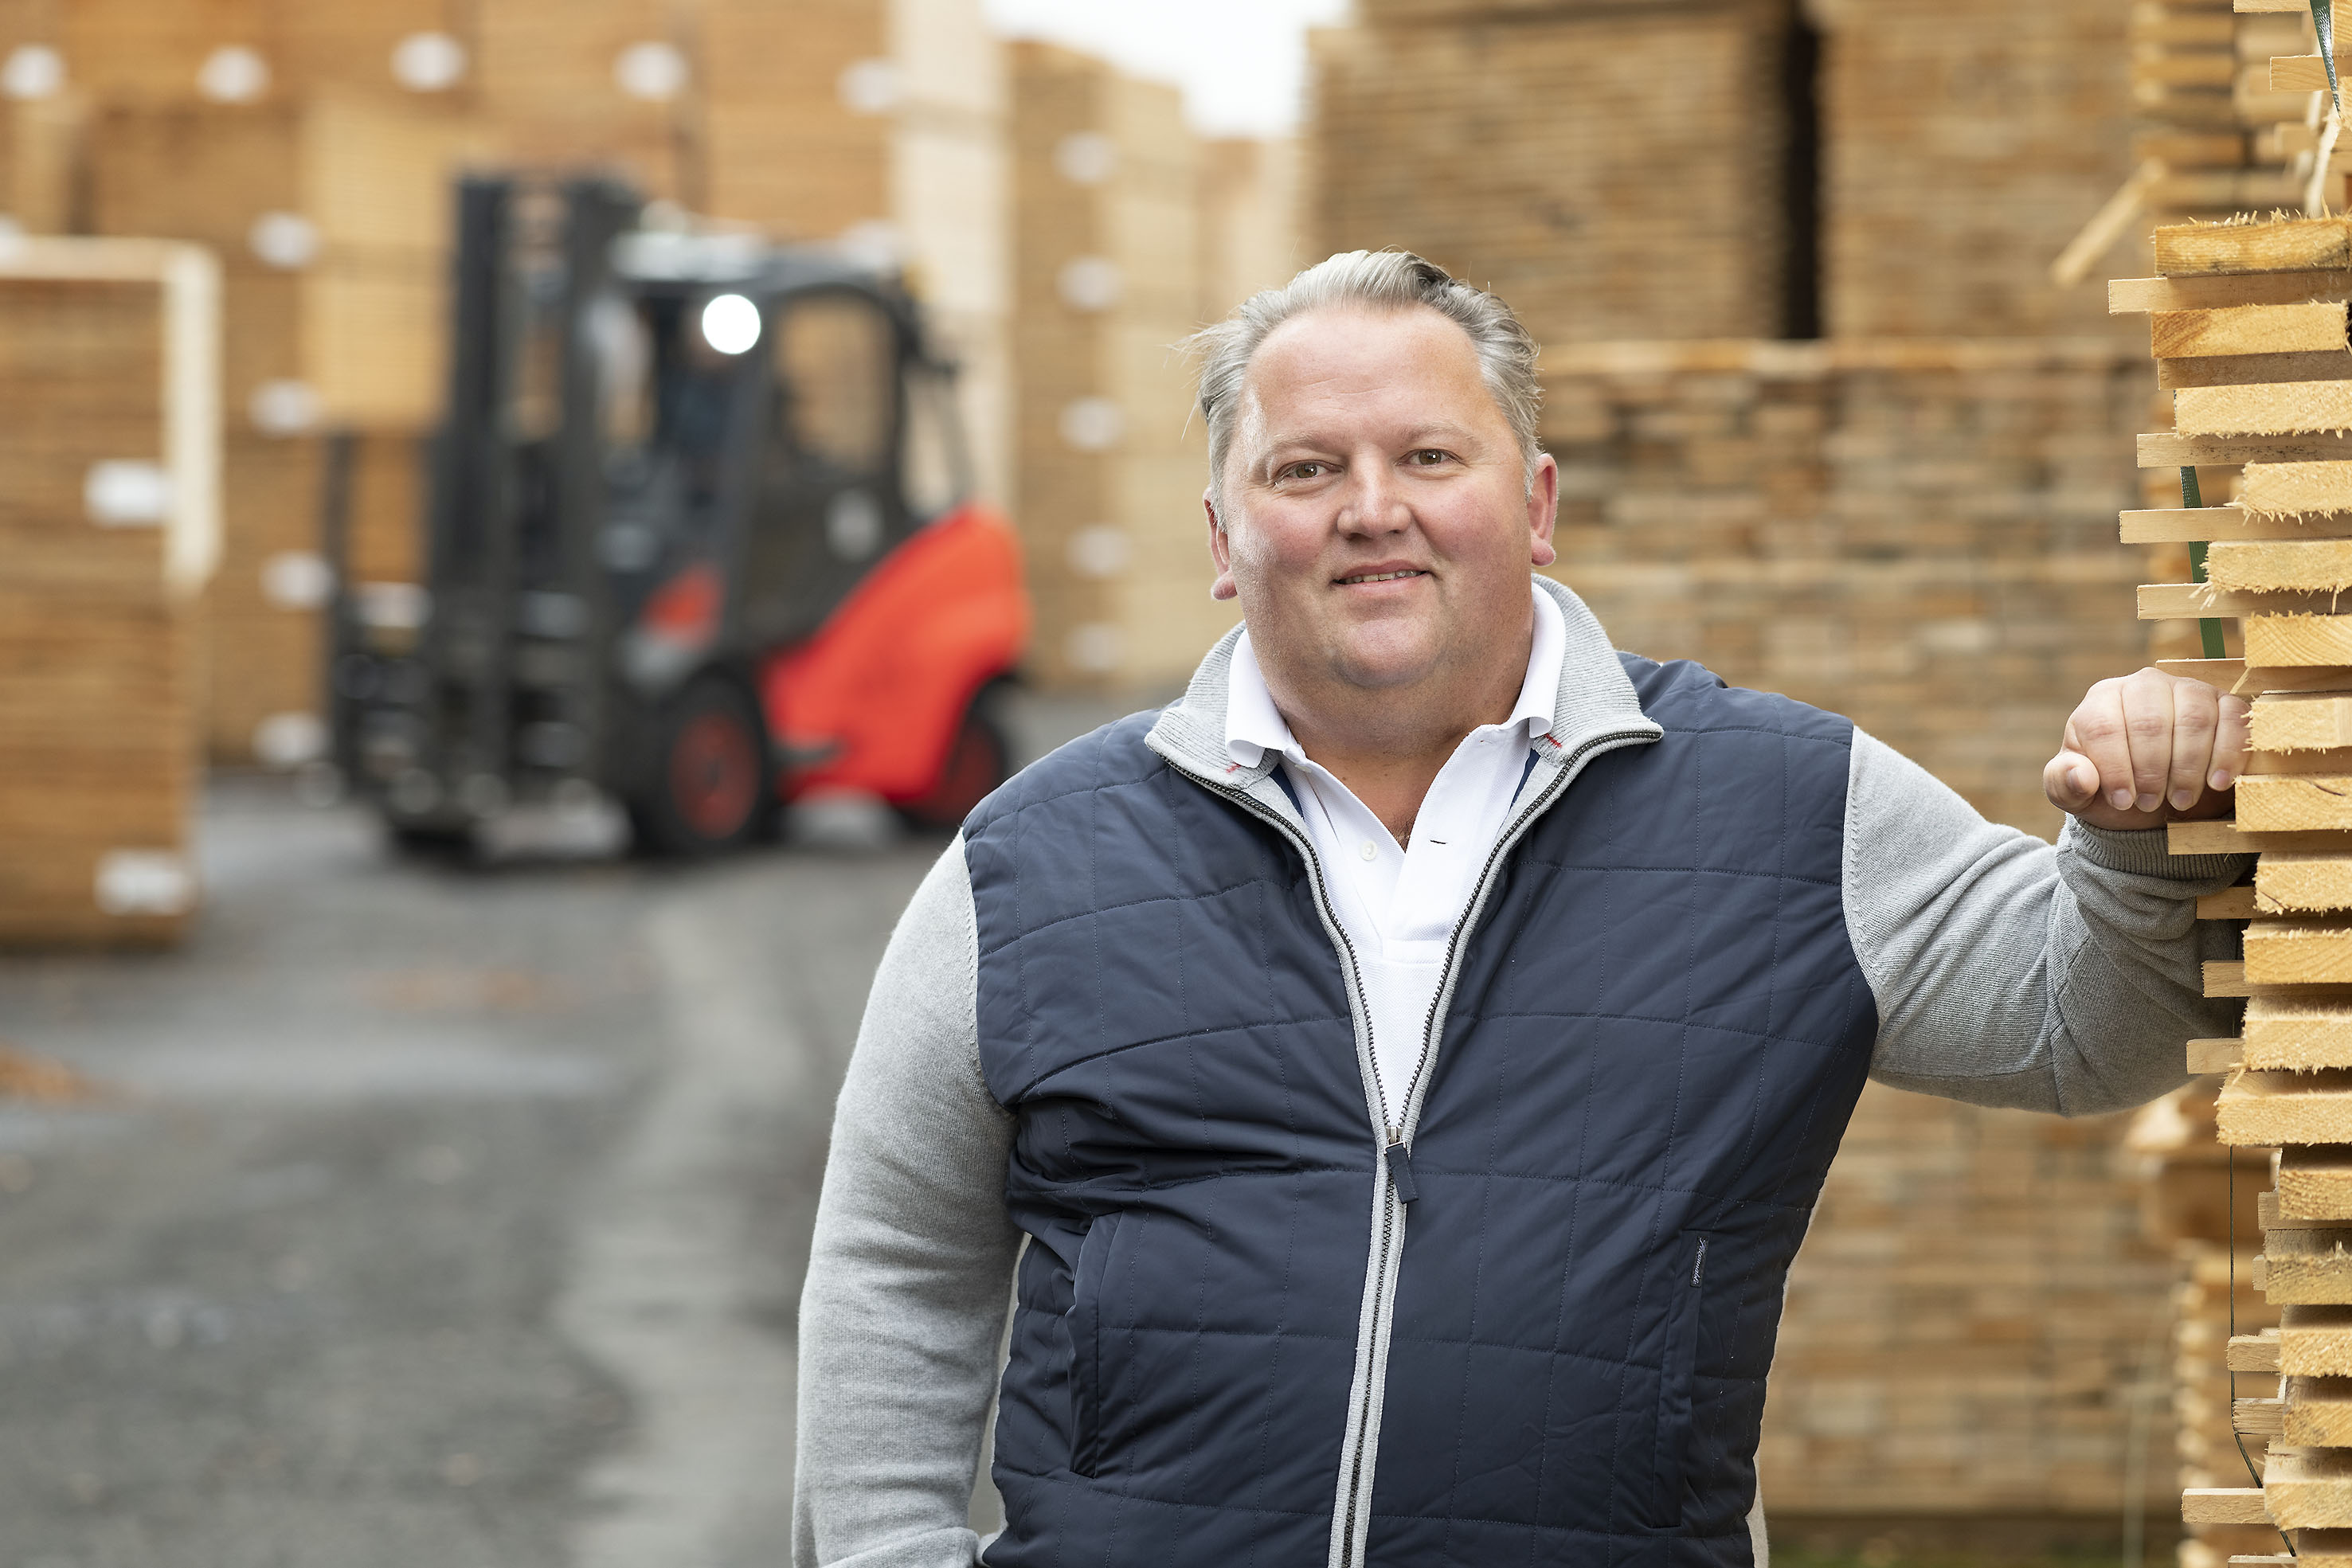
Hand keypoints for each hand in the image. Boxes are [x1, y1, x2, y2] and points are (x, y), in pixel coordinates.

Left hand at [2044, 667, 2248, 830]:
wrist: (2156, 793)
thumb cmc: (2110, 787)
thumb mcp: (2076, 791)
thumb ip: (2065, 783)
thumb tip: (2080, 777)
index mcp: (2101, 700)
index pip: (2104, 727)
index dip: (2114, 769)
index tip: (2122, 802)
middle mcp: (2144, 685)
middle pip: (2150, 722)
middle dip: (2152, 771)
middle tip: (2152, 804)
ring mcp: (2188, 689)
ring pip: (2193, 719)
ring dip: (2188, 767)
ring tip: (2180, 800)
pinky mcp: (2225, 703)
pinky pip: (2233, 718)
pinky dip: (2227, 753)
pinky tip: (2217, 783)